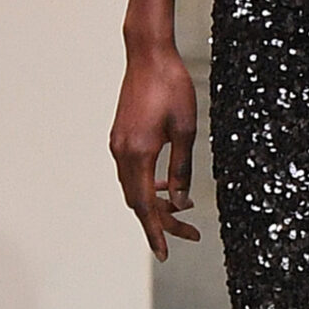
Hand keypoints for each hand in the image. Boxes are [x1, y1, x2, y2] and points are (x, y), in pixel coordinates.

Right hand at [110, 45, 201, 258]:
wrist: (148, 55)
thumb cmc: (172, 87)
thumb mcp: (186, 130)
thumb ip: (182, 169)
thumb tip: (182, 202)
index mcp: (138, 153)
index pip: (146, 205)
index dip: (157, 231)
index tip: (165, 253)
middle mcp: (122, 152)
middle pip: (138, 201)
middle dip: (162, 221)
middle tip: (190, 234)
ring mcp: (118, 144)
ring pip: (134, 188)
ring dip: (155, 203)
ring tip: (181, 210)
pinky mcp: (120, 136)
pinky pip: (131, 171)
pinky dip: (148, 184)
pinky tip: (166, 184)